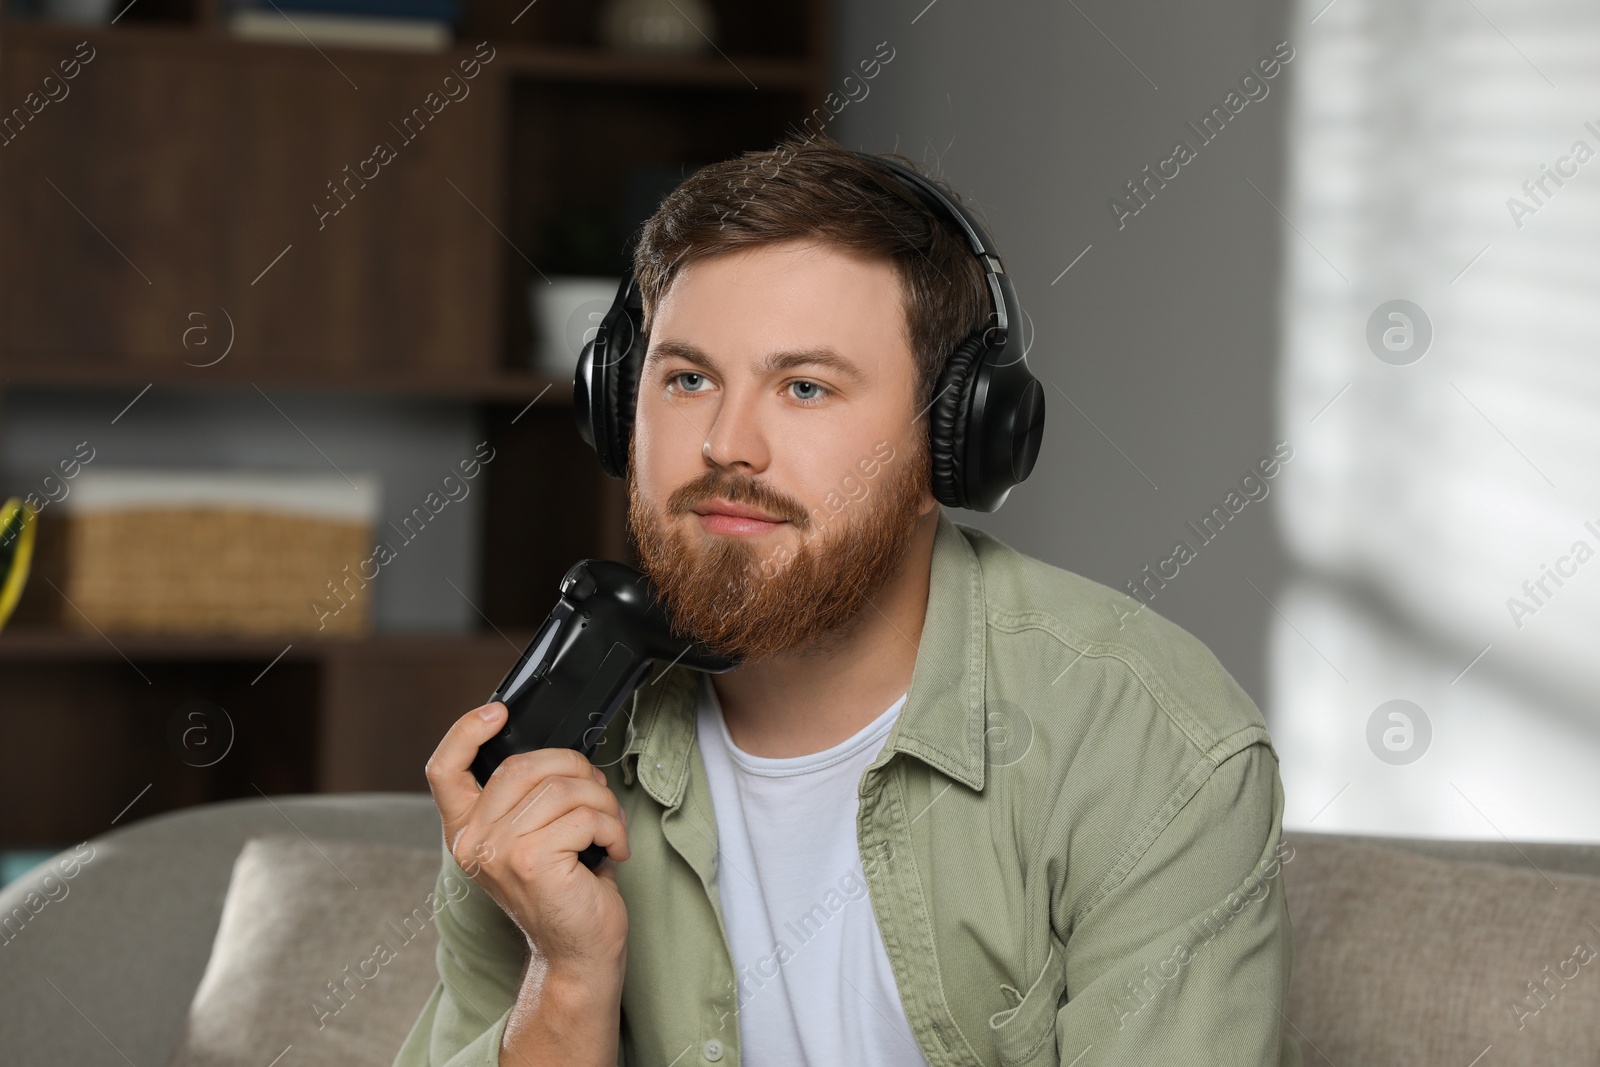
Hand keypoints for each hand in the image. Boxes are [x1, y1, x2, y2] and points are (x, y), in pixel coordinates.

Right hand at [425, 702, 630, 980]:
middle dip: (575, 770)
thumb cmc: (563, 892)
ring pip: (564, 788)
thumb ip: (525, 798)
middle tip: (596, 796)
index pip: (443, 769)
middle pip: (524, 765)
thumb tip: (559, 757)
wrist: (577, 952)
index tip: (498, 713)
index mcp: (467, 830)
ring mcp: (499, 850)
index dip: (466, 732)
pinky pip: (585, 815)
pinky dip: (613, 826)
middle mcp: (473, 841)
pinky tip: (614, 849)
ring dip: (602, 802)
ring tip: (608, 829)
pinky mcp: (532, 861)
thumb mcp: (530, 838)